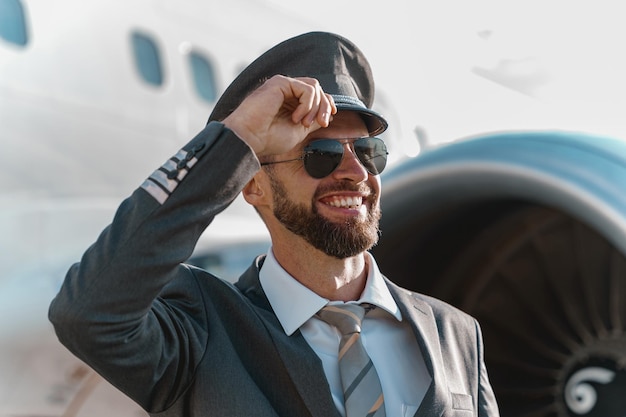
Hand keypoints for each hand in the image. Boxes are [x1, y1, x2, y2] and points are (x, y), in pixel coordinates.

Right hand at [222, 75, 336, 157]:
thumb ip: (312, 121)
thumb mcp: (298, 131)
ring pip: (314, 87)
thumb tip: (328, 115)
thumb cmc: (268, 138)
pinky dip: (307, 105)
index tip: (327, 121)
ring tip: (304, 123)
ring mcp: (283, 85)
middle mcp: (286, 91)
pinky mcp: (280, 82)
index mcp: (290, 102)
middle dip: (324, 107)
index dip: (326, 105)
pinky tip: (295, 118)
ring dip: (316, 107)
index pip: (316, 96)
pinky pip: (307, 89)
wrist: (250, 139)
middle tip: (322, 123)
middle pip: (317, 89)